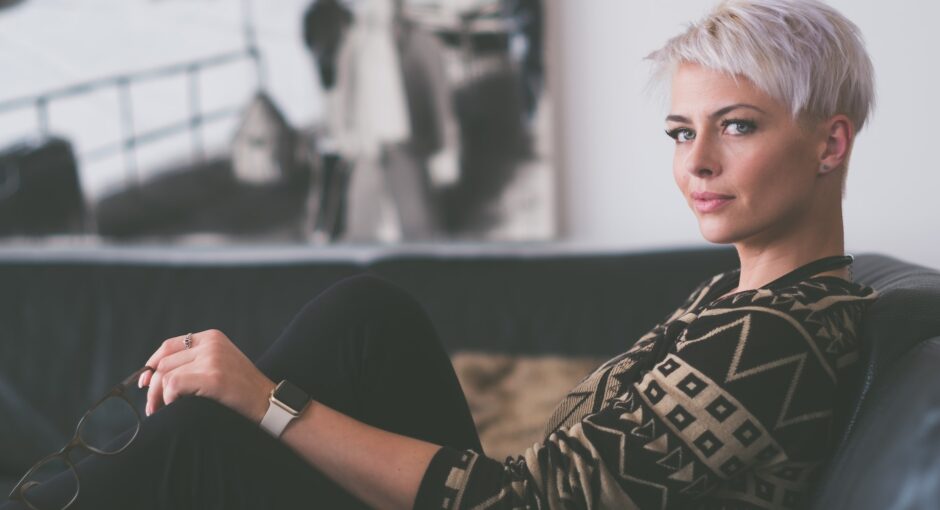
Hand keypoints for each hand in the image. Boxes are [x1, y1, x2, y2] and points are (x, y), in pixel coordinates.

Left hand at [138, 329, 275, 422]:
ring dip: (158, 396)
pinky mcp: (213, 376)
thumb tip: (153, 375)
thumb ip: (194, 362)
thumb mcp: (220, 364)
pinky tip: (174, 407)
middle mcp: (211, 343)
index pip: (169, 346)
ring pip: (166, 375)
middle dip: (152, 386)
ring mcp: (213, 358)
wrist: (268, 401)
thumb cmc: (242, 390)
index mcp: (212, 337)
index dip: (152, 364)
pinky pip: (174, 385)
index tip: (144, 382)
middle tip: (152, 406)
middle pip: (164, 362)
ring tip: (160, 410)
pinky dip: (168, 398)